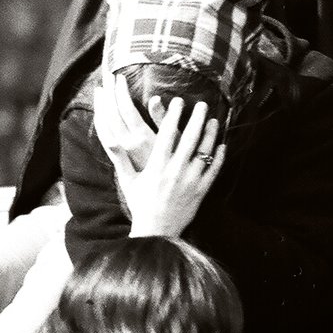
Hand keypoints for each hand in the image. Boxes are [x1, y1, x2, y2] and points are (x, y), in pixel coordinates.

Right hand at [93, 84, 223, 237]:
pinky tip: (222, 146)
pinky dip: (219, 158)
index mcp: (157, 166)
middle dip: (197, 119)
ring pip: (204, 152)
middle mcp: (175, 171)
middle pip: (189, 139)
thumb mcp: (128, 180)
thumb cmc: (140, 204)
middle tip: (203, 104)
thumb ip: (120, 158)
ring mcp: (190, 181)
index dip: (174, 116)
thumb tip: (110, 139)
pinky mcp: (201, 192)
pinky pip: (213, 171)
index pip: (167, 134)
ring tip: (215, 121)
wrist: (156, 231)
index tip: (179, 101)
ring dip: (211, 135)